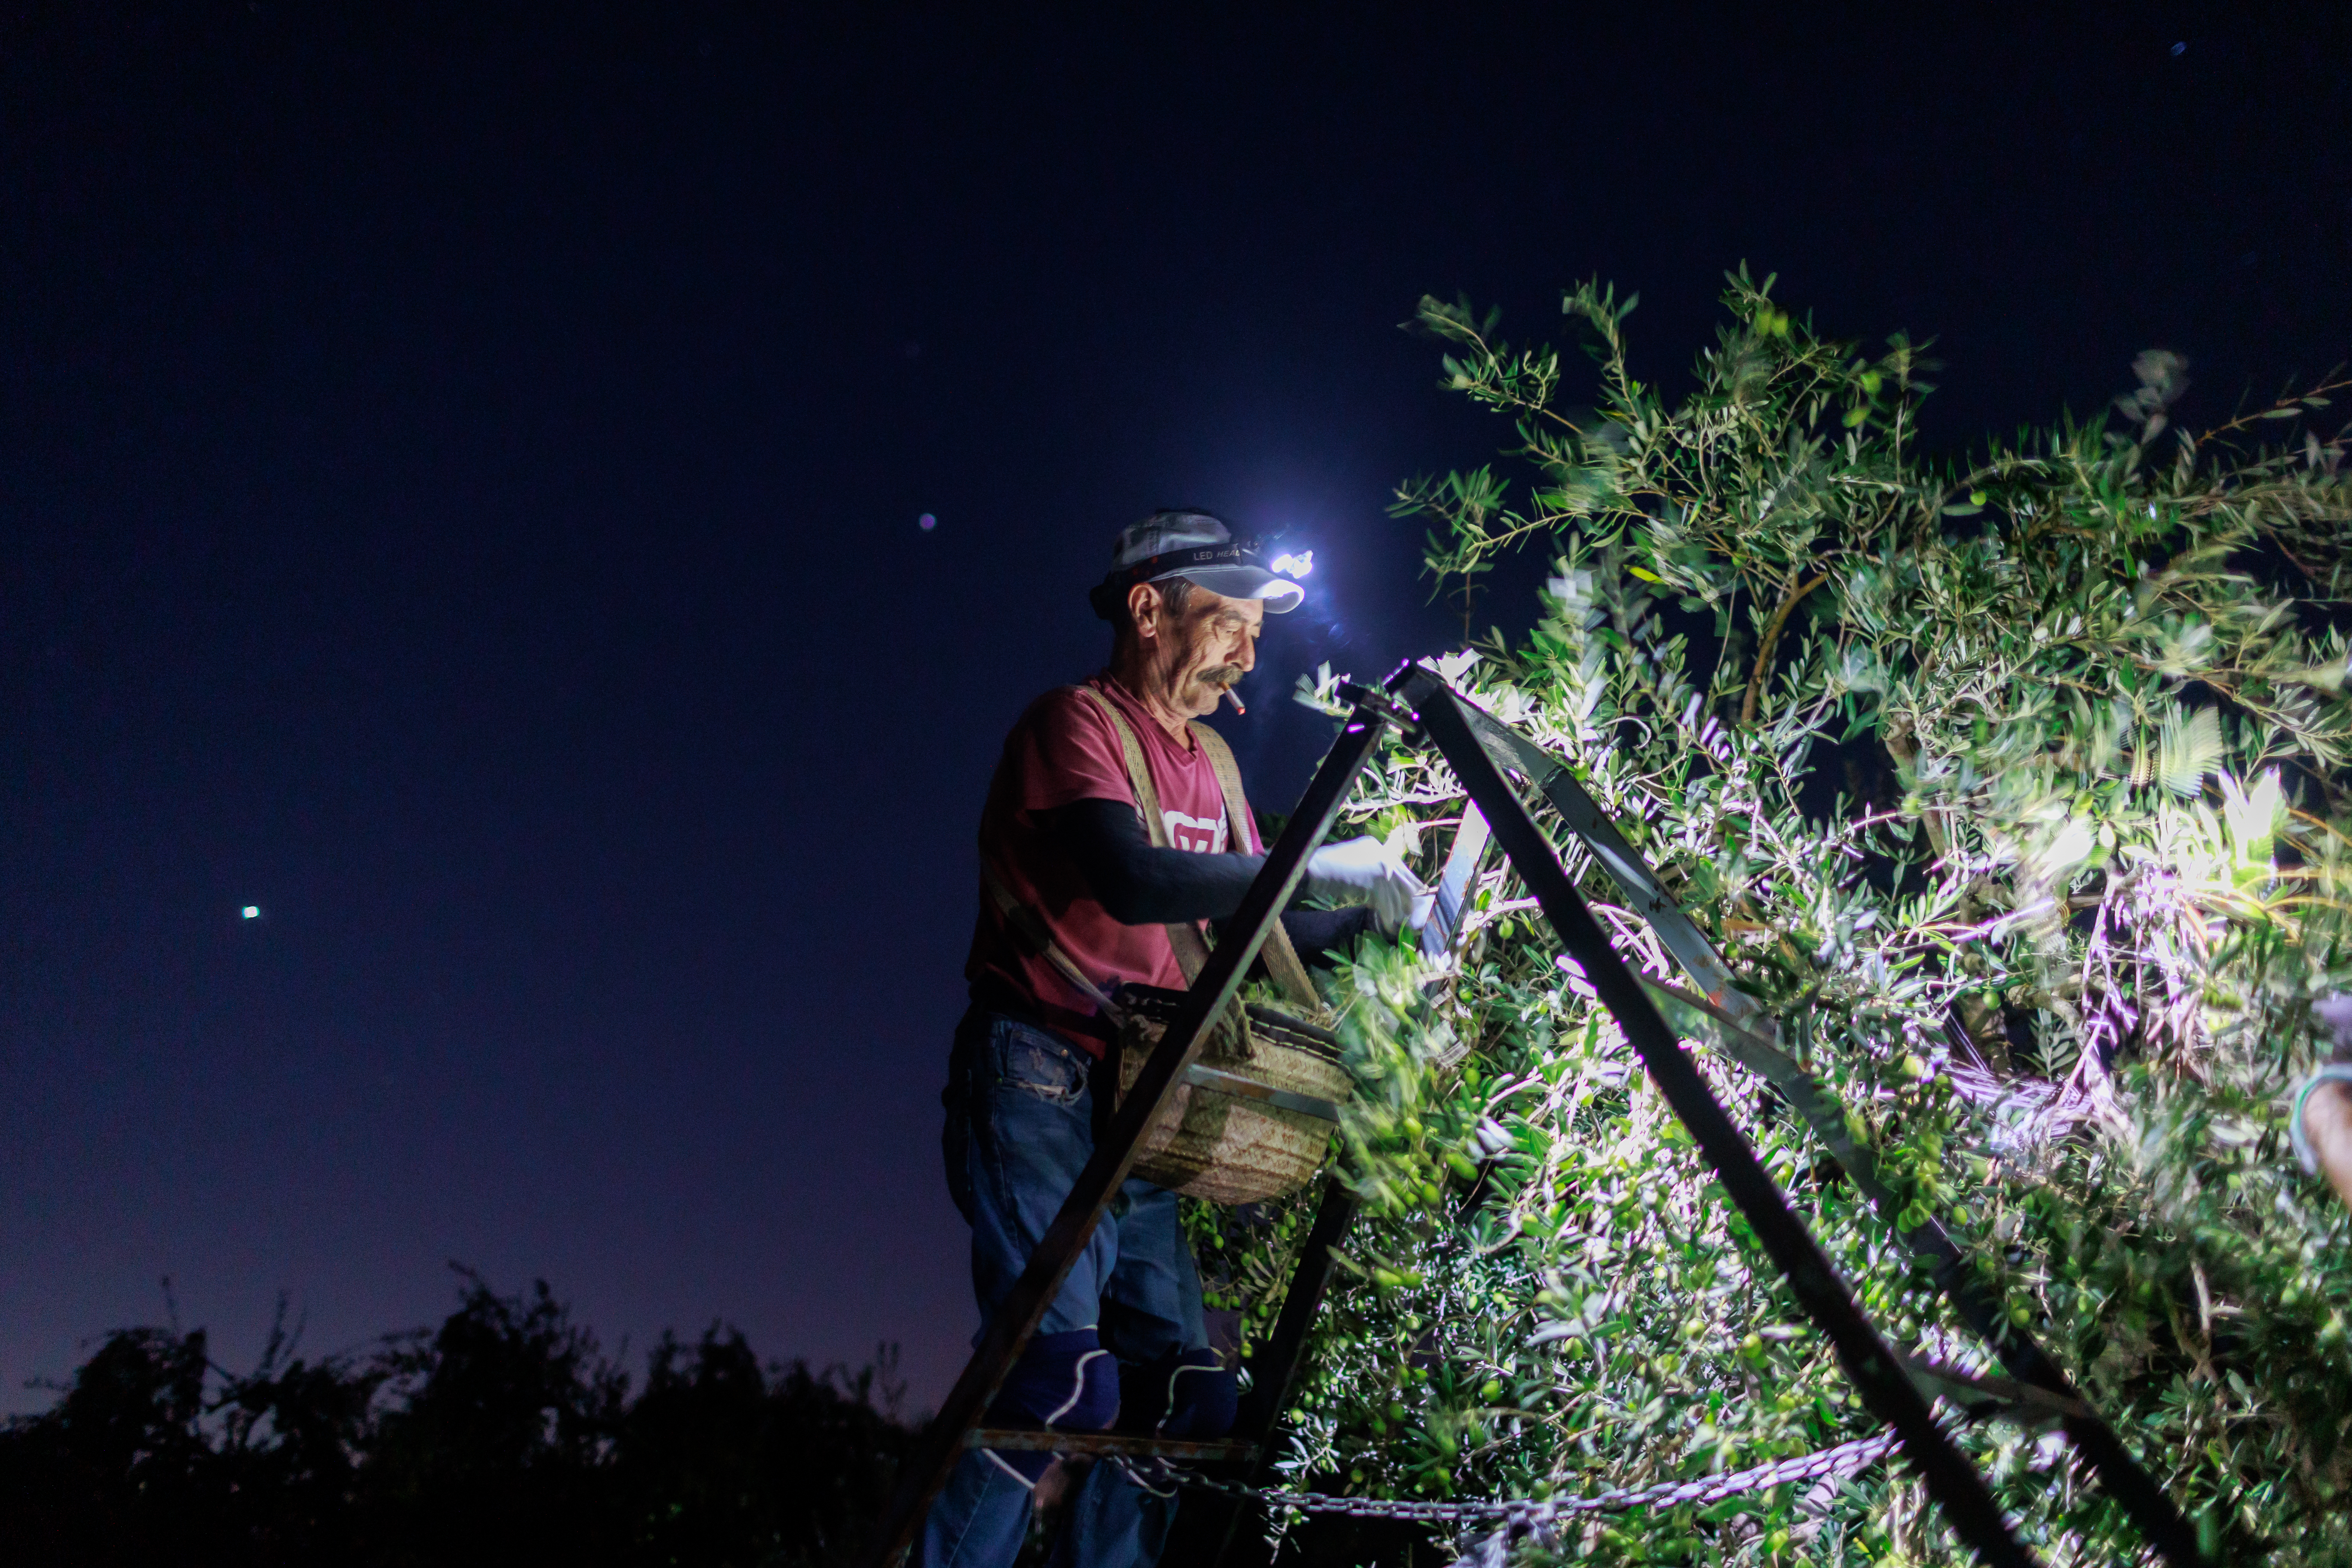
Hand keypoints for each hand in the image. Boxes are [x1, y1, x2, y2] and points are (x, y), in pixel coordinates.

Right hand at [1304, 836, 1430, 934]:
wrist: (1314, 869)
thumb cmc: (1328, 867)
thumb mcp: (1354, 860)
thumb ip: (1370, 867)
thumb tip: (1385, 884)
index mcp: (1377, 846)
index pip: (1400, 867)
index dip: (1407, 885)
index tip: (1410, 898)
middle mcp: (1382, 854)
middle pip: (1404, 880)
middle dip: (1407, 899)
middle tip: (1408, 913)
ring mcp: (1379, 867)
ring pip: (1396, 894)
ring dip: (1397, 911)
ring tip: (1396, 922)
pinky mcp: (1373, 881)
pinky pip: (1385, 902)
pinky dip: (1386, 915)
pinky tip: (1386, 924)